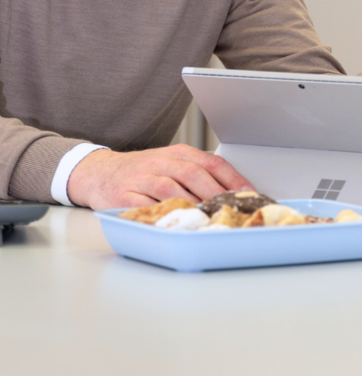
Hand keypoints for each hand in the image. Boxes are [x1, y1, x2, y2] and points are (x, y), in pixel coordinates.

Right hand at [67, 145, 255, 209]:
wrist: (98, 172)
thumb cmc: (142, 171)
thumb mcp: (171, 163)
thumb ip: (198, 173)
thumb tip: (234, 193)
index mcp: (177, 153)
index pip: (210, 162)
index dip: (232, 178)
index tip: (248, 193)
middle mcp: (160, 162)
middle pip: (192, 173)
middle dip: (215, 192)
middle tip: (231, 209)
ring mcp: (140, 179)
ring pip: (169, 188)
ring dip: (191, 204)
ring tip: (209, 218)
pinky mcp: (122, 197)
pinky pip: (144, 205)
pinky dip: (162, 213)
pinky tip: (176, 222)